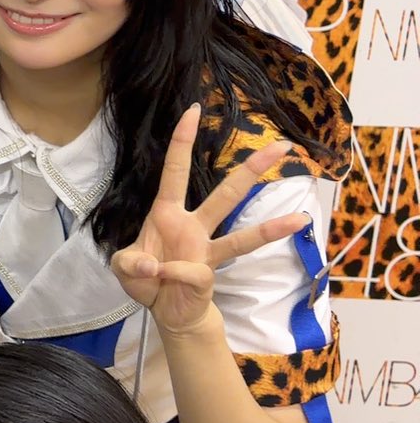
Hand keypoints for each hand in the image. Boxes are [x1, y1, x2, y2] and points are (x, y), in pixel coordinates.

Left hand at [109, 106, 306, 338]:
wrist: (165, 312)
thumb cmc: (146, 278)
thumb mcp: (123, 267)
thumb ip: (129, 263)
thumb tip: (152, 265)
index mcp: (168, 212)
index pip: (176, 170)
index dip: (183, 141)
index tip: (194, 110)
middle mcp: (193, 226)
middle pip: (226, 194)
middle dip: (252, 169)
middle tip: (282, 146)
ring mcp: (205, 251)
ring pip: (240, 236)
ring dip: (270, 229)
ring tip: (299, 219)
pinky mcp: (207, 276)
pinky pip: (192, 273)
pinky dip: (174, 276)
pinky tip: (164, 280)